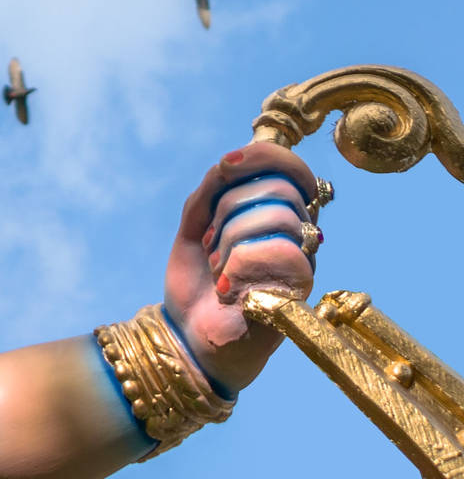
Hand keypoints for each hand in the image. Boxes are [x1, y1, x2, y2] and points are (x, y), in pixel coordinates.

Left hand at [163, 140, 320, 392]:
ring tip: (217, 267)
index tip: (225, 165)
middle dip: (227, 208)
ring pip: (279, 217)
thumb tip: (228, 162)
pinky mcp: (301, 293)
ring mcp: (304, 265)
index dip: (264, 156)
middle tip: (210, 242)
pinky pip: (283, 253)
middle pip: (279, 188)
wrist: (189, 335)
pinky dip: (239, 264)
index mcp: (278, 216)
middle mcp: (299, 237)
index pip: (293, 169)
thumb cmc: (198, 280)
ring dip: (229, 239)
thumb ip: (210, 190)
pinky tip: (225, 287)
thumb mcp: (194, 225)